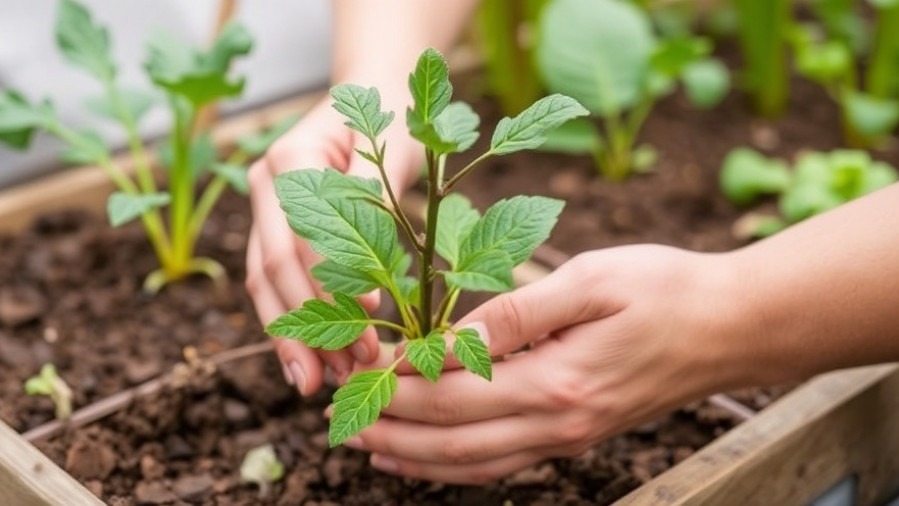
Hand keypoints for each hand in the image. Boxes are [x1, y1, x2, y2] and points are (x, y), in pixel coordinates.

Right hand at [246, 96, 420, 395]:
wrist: (375, 94)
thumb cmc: (393, 121)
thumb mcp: (394, 152)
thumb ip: (373, 203)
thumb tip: (365, 281)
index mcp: (292, 158)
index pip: (303, 236)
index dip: (334, 284)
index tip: (373, 319)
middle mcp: (264, 184)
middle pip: (275, 268)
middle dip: (309, 327)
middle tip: (347, 371)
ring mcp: (262, 209)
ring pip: (265, 284)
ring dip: (292, 338)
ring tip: (321, 383)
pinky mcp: (273, 230)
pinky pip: (272, 284)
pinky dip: (289, 325)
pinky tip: (306, 363)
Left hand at [344, 245, 750, 483]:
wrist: (730, 328)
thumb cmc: (664, 290)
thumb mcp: (590, 281)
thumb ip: (517, 313)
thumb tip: (452, 336)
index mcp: (554, 382)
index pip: (449, 396)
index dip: (393, 387)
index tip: (353, 371)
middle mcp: (557, 424)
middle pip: (451, 440)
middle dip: (388, 428)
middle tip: (338, 415)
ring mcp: (568, 438)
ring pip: (473, 465)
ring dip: (414, 458)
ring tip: (366, 446)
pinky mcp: (577, 437)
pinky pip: (504, 465)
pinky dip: (457, 468)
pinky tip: (430, 460)